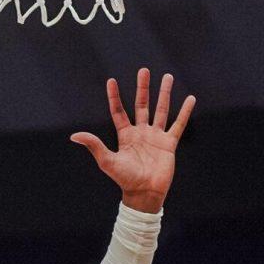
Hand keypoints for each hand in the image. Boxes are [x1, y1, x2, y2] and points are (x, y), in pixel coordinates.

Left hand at [71, 69, 195, 213]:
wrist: (144, 193)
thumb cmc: (124, 179)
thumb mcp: (107, 160)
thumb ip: (94, 145)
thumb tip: (74, 136)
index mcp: (125, 135)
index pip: (119, 111)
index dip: (115, 97)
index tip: (112, 80)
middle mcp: (140, 133)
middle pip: (142, 105)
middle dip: (143, 88)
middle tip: (144, 70)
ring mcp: (156, 137)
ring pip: (161, 110)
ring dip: (164, 94)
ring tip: (168, 77)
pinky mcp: (169, 144)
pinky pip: (178, 124)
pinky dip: (184, 112)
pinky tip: (190, 98)